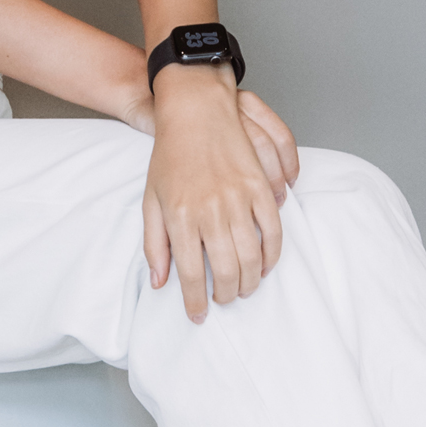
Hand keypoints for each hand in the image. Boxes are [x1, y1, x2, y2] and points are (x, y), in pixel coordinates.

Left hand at [132, 70, 300, 322]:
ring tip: (242, 289)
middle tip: (222, 300)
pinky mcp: (260, 187)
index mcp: (179, 216)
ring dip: (249, 282)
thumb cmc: (169, 156)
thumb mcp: (151, 200)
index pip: (189, 273)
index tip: (198, 314)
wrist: (195, 112)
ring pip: (251, 257)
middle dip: (225, 295)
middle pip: (225, 271)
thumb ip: (155, 244)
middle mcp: (210, 211)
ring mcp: (238, 198)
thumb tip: (160, 283)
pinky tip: (263, 265)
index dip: (195, 301)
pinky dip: (272, 255)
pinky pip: (274, 231)